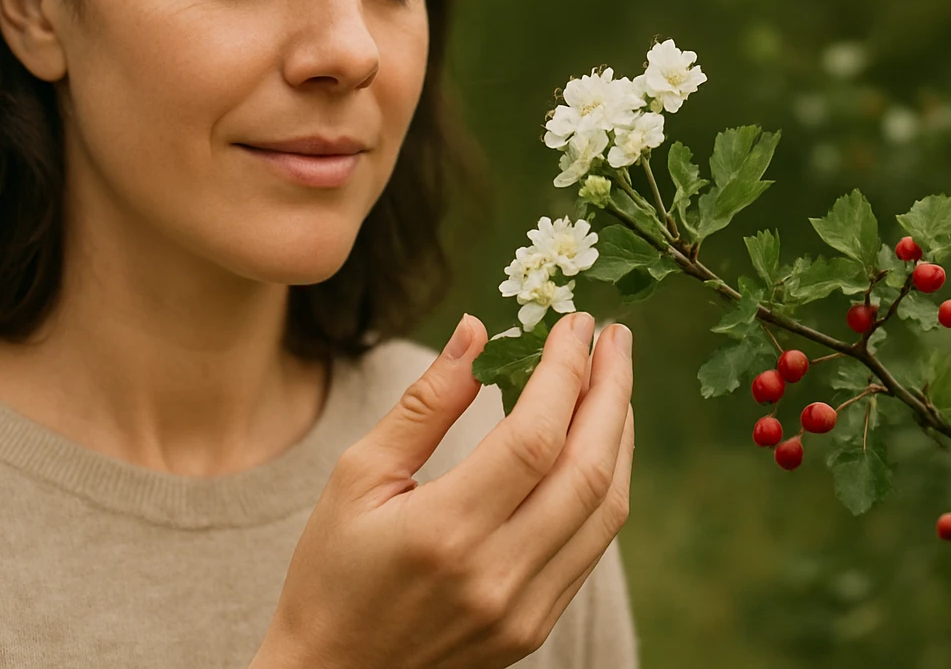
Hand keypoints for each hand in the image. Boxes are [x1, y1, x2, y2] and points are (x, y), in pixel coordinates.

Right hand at [254, 310, 633, 668]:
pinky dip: (603, 485)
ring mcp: (525, 609)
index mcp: (445, 531)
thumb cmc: (331, 573)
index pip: (535, 437)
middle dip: (611, 391)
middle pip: (588, 469)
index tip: (575, 323)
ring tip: (613, 381)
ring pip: (605, 510)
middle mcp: (497, 575)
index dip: (565, 372)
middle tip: (613, 336)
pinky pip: (592, 546)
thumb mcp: (357, 477)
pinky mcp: (536, 626)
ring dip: (618, 436)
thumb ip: (425, 404)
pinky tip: (595, 445)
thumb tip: (478, 331)